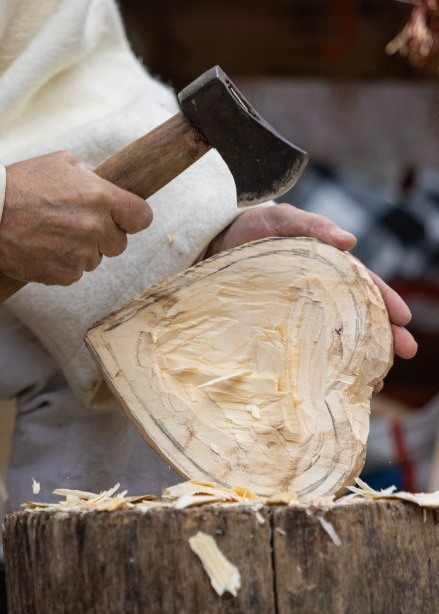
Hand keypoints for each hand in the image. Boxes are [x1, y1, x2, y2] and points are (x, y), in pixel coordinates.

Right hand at [0, 151, 151, 285]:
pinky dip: (63, 265)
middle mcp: (94, 228)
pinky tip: (44, 248)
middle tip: (76, 224)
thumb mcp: (60, 162)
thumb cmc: (20, 184)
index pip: (142, 217)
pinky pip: (75, 274)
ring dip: (81, 251)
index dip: (132, 217)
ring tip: (53, 235)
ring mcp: (78, 255)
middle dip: (103, 235)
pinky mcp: (61, 274)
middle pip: (119, 244)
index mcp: (101, 198)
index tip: (122, 217)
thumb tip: (104, 184)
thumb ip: (90, 175)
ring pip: (95, 260)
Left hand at [207, 204, 417, 368]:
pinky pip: (301, 348)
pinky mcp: (276, 327)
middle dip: (386, 335)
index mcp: (329, 268)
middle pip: (360, 316)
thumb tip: (350, 239)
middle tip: (406, 352)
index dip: (387, 301)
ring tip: (376, 381)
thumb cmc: (254, 228)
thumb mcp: (281, 221)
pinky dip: (318, 367)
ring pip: (336, 338)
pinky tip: (330, 385)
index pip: (366, 286)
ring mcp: (298, 313)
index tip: (404, 320)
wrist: (215, 243)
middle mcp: (319, 294)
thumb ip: (311, 226)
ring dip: (358, 358)